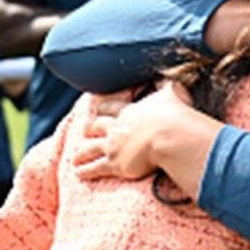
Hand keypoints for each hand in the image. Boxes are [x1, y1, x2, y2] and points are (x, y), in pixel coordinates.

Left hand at [72, 82, 194, 180]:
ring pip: (91, 148)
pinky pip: (95, 168)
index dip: (104, 108)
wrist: (170, 136)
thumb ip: (167, 86)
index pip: (112, 108)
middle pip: (96, 126)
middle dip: (89, 128)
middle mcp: (117, 127)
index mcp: (130, 111)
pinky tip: (78, 173)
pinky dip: (85, 171)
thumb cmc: (174, 116)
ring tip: (75, 156)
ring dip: (82, 152)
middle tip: (83, 130)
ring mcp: (113, 146)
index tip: (98, 108)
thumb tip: (169, 77)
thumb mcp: (171, 93)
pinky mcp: (114, 164)